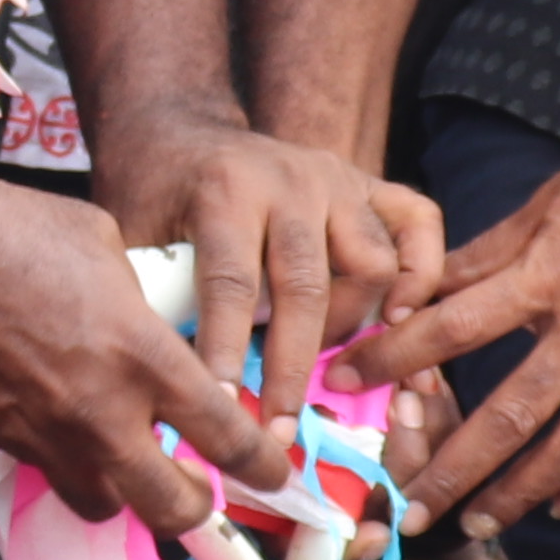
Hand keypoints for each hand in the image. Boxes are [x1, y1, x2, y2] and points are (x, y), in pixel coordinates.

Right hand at [0, 166, 292, 538]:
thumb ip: (138, 302)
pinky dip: (58, 454)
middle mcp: (97, 412)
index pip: (224, 436)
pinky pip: (41, 468)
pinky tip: (49, 409)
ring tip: (119, 453)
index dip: (262, 465)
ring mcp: (41, 435)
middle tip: (197, 487)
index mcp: (141, 356)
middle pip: (170, 509)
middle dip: (194, 507)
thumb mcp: (102, 245)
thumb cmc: (4, 229)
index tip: (275, 471)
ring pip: (100, 503)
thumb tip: (146, 321)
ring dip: (119, 487)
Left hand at [87, 97, 447, 434]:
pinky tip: (400, 319)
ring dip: (353, 327)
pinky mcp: (370, 183)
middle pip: (308, 287)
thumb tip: (176, 383)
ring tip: (331, 373)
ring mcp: (338, 179)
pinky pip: (420, 224)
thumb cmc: (156, 193)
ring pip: (372, 265)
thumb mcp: (137, 232)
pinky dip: (422, 273)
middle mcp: (291, 179)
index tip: (224, 411)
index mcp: (226, 190)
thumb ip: (157, 293)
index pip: (232, 282)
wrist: (182, 128)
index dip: (227, 350)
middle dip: (293, 369)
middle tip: (280, 431)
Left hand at [383, 106, 559, 534]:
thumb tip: (423, 289)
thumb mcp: (551, 198)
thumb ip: (489, 254)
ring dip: (522, 493)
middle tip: (410, 511)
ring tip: (480, 524)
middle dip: (454, 470)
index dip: (394, 358)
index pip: (452, 327)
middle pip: (510, 413)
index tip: (347, 382)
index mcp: (550, 270)